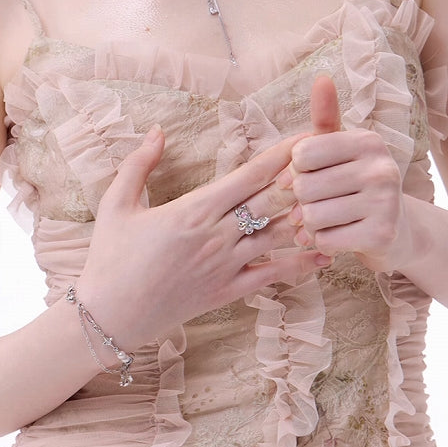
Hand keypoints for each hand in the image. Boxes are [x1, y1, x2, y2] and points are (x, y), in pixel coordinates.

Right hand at [76, 124, 331, 348]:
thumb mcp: (116, 203)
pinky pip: (271, 276)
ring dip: (308, 217)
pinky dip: (299, 265)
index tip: (304, 137)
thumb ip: (139, 164)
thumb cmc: (109, 256)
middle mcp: (216, 236)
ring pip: (277, 237)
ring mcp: (225, 266)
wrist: (109, 315)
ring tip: (338, 200)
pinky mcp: (226, 292)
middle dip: (303, 179)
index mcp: (193, 209)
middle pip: (271, 201)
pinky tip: (324, 254)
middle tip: (333, 160)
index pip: (248, 176)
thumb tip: (157, 131)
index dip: (280, 156)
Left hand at [278, 76, 408, 270]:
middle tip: (316, 205)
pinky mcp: (382, 235)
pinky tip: (336, 237)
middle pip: (304, 187)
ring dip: (310, 225)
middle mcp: (380, 167)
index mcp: (367, 141)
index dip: (294, 170)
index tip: (305, 177)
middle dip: (301, 202)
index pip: (302, 153)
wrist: (396, 232)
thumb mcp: (341, 149)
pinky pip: (325, 241)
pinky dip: (322, 243)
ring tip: (325, 221)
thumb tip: (322, 78)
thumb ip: (326, 118)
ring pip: (312, 216)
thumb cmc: (357, 185)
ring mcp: (385, 202)